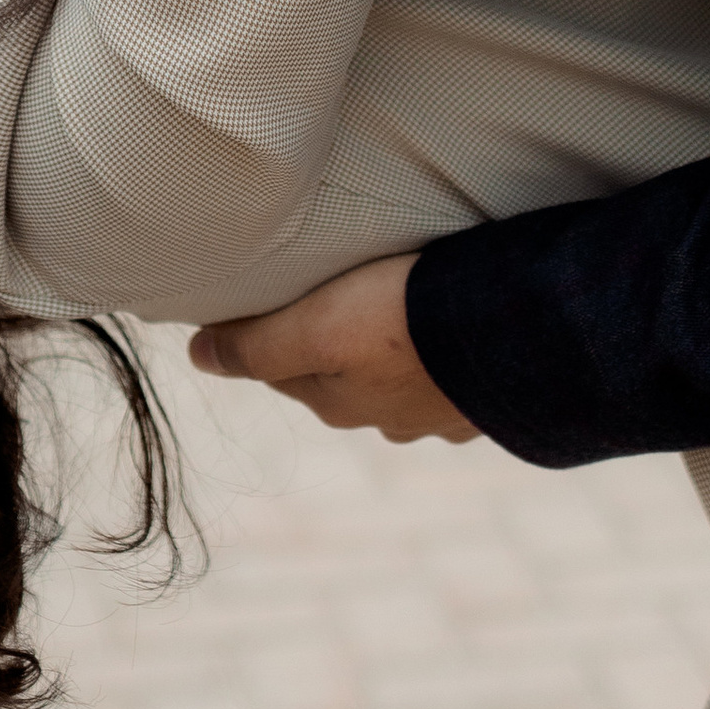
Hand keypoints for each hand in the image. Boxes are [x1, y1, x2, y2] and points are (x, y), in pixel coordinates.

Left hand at [186, 252, 477, 444]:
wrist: (513, 338)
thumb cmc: (402, 324)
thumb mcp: (314, 328)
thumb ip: (255, 346)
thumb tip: (196, 357)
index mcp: (337, 403)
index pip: (284, 368)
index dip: (273, 332)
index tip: (274, 295)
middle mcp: (386, 418)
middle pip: (342, 375)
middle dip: (337, 342)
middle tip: (342, 289)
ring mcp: (442, 412)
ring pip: (401, 378)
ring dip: (398, 351)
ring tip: (406, 303)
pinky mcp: (490, 397)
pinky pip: (455, 374)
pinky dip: (449, 354)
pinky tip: (457, 330)